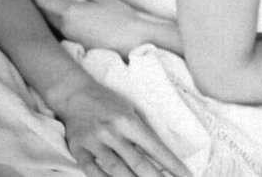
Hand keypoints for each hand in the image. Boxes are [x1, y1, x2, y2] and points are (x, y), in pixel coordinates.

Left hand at [27, 0, 152, 53]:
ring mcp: (70, 38)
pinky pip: (58, 33)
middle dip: (34, 5)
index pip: (44, 2)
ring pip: (49, 25)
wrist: (132, 41)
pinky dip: (52, 25)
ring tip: (37, 8)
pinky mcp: (76, 46)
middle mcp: (66, 26)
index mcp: (70, 11)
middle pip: (42, 15)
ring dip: (42, 16)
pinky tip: (54, 23)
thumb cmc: (121, 17)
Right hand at [53, 72, 190, 176]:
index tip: (187, 176)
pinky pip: (91, 171)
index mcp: (129, 120)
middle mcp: (113, 131)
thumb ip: (141, 132)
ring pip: (115, 169)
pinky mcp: (78, 149)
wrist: (74, 93)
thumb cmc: (108, 102)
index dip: (172, 165)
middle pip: (137, 162)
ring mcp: (95, 141)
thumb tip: (160, 156)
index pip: (155, 147)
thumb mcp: (130, 111)